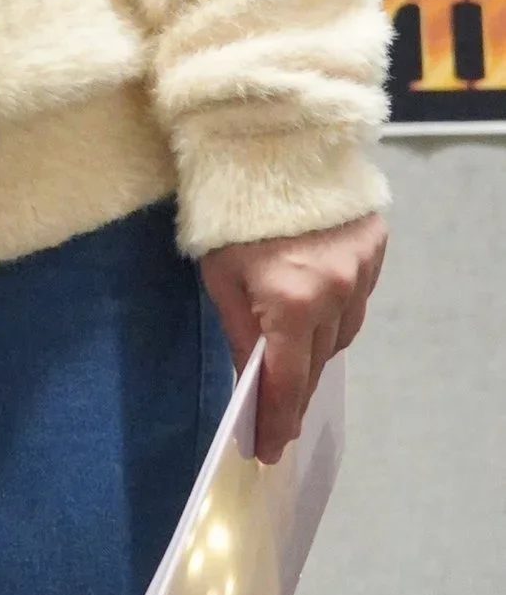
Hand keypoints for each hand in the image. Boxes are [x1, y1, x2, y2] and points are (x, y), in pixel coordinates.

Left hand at [199, 210, 386, 465]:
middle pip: (318, 364)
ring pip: (342, 334)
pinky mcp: (375, 250)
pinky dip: (336, 313)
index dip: (278, 420)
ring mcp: (362, 272)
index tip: (269, 450)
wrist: (270, 143)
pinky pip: (356, 301)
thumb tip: (250, 382)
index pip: (289, 382)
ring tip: (292, 361)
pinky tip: (315, 311)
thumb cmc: (228, 212)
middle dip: (296, 394)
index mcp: (291, 303)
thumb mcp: (220, 278)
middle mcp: (337, 294)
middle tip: (277, 420)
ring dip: (316, 350)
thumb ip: (239, 335)